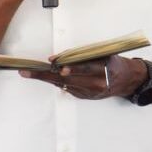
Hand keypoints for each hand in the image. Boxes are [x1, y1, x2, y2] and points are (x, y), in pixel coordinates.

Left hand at [20, 56, 143, 98]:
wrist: (126, 80)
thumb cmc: (113, 62)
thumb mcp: (104, 54)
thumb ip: (84, 55)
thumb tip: (59, 59)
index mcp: (104, 70)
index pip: (85, 67)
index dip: (70, 66)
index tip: (56, 65)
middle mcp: (96, 84)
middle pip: (67, 79)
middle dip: (44, 75)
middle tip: (26, 72)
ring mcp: (89, 93)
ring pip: (63, 84)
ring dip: (46, 78)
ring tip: (28, 73)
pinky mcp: (84, 97)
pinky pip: (67, 87)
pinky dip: (57, 80)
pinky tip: (48, 76)